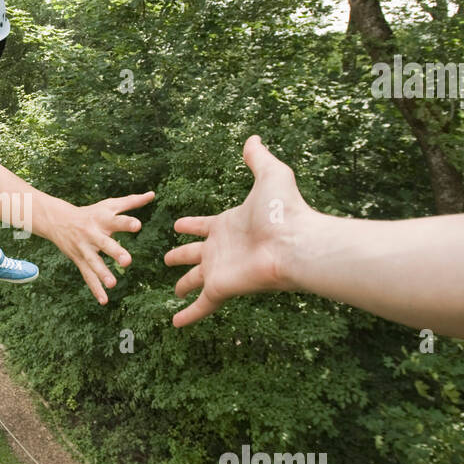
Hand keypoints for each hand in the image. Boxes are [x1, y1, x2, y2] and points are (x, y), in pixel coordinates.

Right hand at [52, 190, 154, 304]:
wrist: (59, 221)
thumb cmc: (91, 213)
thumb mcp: (109, 205)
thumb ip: (132, 202)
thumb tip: (152, 194)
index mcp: (103, 220)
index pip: (117, 220)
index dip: (127, 223)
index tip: (137, 225)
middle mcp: (93, 234)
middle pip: (105, 244)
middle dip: (115, 252)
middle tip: (127, 261)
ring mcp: (85, 249)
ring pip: (94, 263)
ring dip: (102, 274)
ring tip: (113, 284)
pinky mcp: (80, 261)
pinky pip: (87, 276)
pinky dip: (95, 289)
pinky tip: (104, 300)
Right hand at [164, 136, 306, 326]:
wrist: (295, 244)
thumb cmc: (285, 212)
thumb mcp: (271, 176)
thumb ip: (259, 159)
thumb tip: (254, 137)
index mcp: (227, 225)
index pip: (203, 225)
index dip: (190, 225)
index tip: (177, 225)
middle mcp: (221, 249)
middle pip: (195, 255)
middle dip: (181, 257)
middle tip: (169, 260)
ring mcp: (220, 270)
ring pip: (194, 281)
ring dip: (184, 286)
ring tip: (175, 292)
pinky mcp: (221, 288)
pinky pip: (200, 305)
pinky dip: (188, 316)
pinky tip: (175, 325)